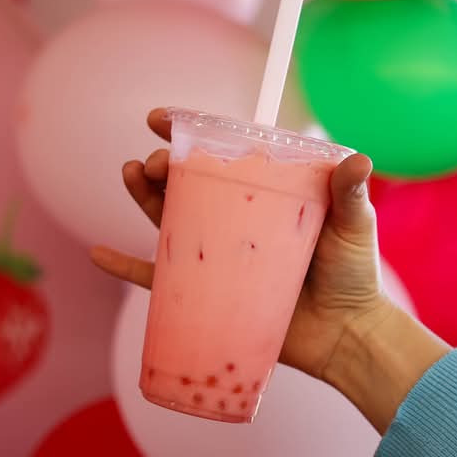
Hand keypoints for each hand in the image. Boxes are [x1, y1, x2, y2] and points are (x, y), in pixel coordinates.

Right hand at [90, 108, 395, 381]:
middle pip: (187, 184)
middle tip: (155, 163)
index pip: (221, 155)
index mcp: (264, 193)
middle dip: (164, 166)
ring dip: (143, 196)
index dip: (187, 134)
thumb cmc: (354, 275)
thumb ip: (351, 194)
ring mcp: (218, 255)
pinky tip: (98, 254)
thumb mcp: (353, 226)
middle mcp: (235, 218)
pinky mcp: (206, 293)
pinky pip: (159, 280)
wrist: (347, 336)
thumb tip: (358, 159)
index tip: (160, 120)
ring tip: (131, 174)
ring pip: (168, 219)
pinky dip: (127, 267)